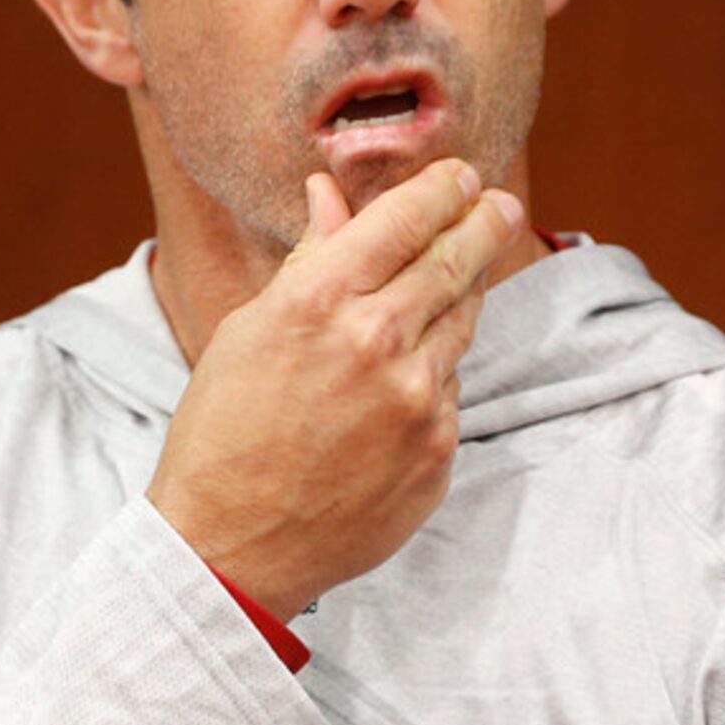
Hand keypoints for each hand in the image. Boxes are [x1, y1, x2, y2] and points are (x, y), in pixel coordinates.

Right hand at [147, 158, 525, 616]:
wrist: (232, 547)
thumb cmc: (223, 435)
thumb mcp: (249, 333)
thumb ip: (309, 261)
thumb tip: (331, 194)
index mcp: (319, 302)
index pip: (403, 221)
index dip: (441, 191)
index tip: (461, 176)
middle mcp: (376, 344)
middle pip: (453, 263)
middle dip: (482, 224)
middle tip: (501, 205)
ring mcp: (415, 401)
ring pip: (461, 324)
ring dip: (464, 294)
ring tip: (461, 276)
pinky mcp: (437, 450)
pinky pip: (450, 390)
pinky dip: (436, 372)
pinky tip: (407, 377)